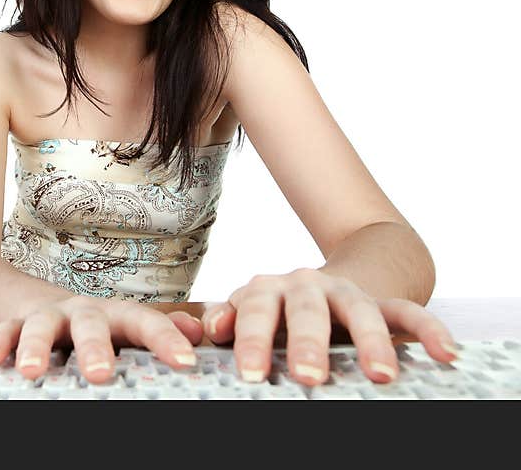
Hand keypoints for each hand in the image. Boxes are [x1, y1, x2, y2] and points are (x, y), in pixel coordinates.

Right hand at [0, 295, 204, 383]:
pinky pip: (5, 329)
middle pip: (90, 324)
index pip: (146, 322)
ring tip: (32, 372)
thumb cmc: (94, 323)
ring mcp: (47, 316)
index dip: (166, 340)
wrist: (35, 298)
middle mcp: (82, 312)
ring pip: (41, 325)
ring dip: (36, 347)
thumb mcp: (126, 325)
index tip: (184, 362)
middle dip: (94, 348)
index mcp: (116, 315)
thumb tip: (197, 331)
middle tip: (100, 374)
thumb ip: (158, 330)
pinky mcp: (15, 322)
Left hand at [200, 267, 459, 385]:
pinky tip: (446, 353)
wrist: (321, 283)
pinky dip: (430, 329)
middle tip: (309, 377)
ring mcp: (347, 293)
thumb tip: (214, 326)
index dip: (253, 341)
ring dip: (371, 342)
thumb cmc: (274, 311)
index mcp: (268, 289)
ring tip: (380, 375)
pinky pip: (409, 312)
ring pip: (361, 311)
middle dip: (308, 343)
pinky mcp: (382, 303)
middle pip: (308, 310)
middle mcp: (307, 286)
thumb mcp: (247, 312)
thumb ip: (228, 320)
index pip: (257, 312)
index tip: (251, 375)